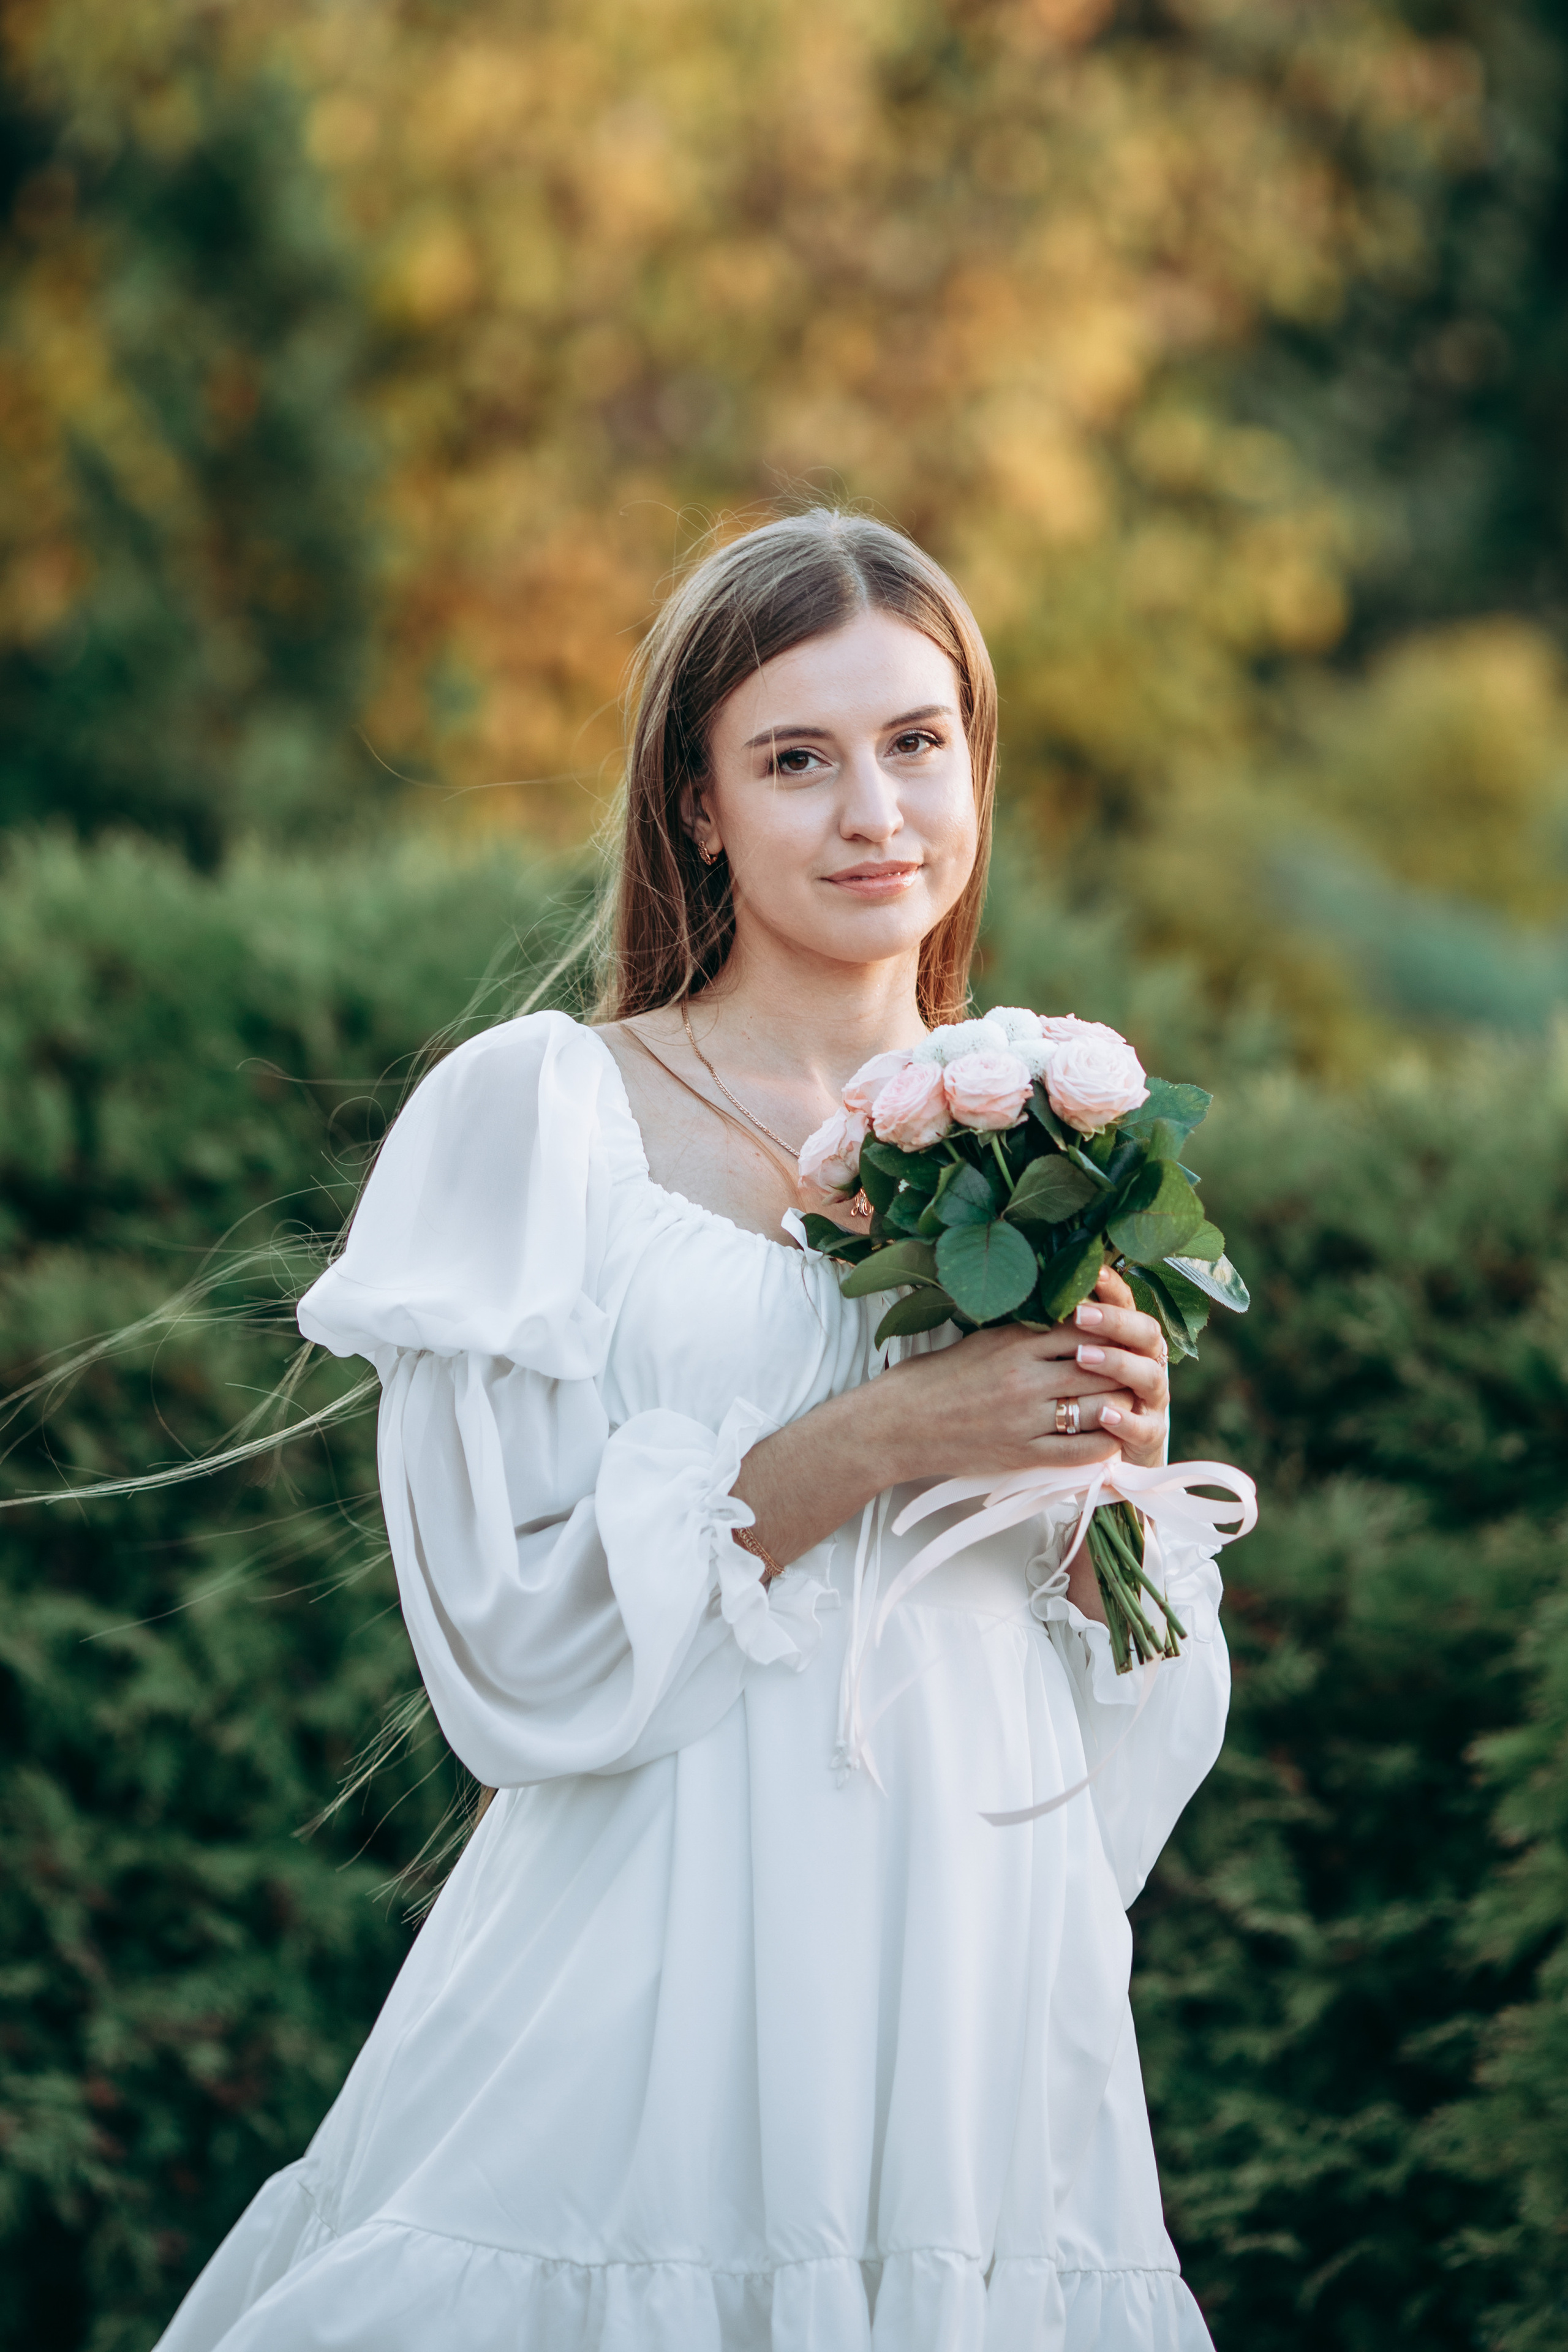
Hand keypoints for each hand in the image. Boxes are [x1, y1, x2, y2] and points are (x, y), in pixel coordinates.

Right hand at [875, 1262, 1169, 1482]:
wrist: (897, 1425)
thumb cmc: (933, 1378)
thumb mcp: (978, 1340)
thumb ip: (1023, 1331)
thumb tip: (1068, 1320)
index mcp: (1012, 1344)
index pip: (1082, 1329)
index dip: (1112, 1329)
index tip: (1126, 1331)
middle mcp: (1024, 1379)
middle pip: (1098, 1366)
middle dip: (1125, 1366)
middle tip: (1141, 1366)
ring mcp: (1024, 1419)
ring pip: (1096, 1408)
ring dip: (1121, 1404)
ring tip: (1133, 1400)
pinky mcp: (1020, 1454)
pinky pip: (1079, 1451)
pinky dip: (1104, 1445)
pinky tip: (1114, 1439)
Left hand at [1067, 1263, 1169, 1468]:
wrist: (1099, 1447)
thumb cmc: (1076, 1394)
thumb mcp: (1064, 1357)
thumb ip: (1062, 1327)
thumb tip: (1039, 1285)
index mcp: (1128, 1338)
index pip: (1127, 1304)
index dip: (1112, 1288)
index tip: (1091, 1271)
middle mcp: (1147, 1363)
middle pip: (1145, 1333)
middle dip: (1114, 1322)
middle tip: (1080, 1315)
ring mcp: (1151, 1400)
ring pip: (1148, 1376)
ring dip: (1118, 1364)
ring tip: (1084, 1359)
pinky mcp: (1148, 1435)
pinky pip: (1142, 1427)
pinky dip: (1125, 1420)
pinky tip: (1104, 1414)